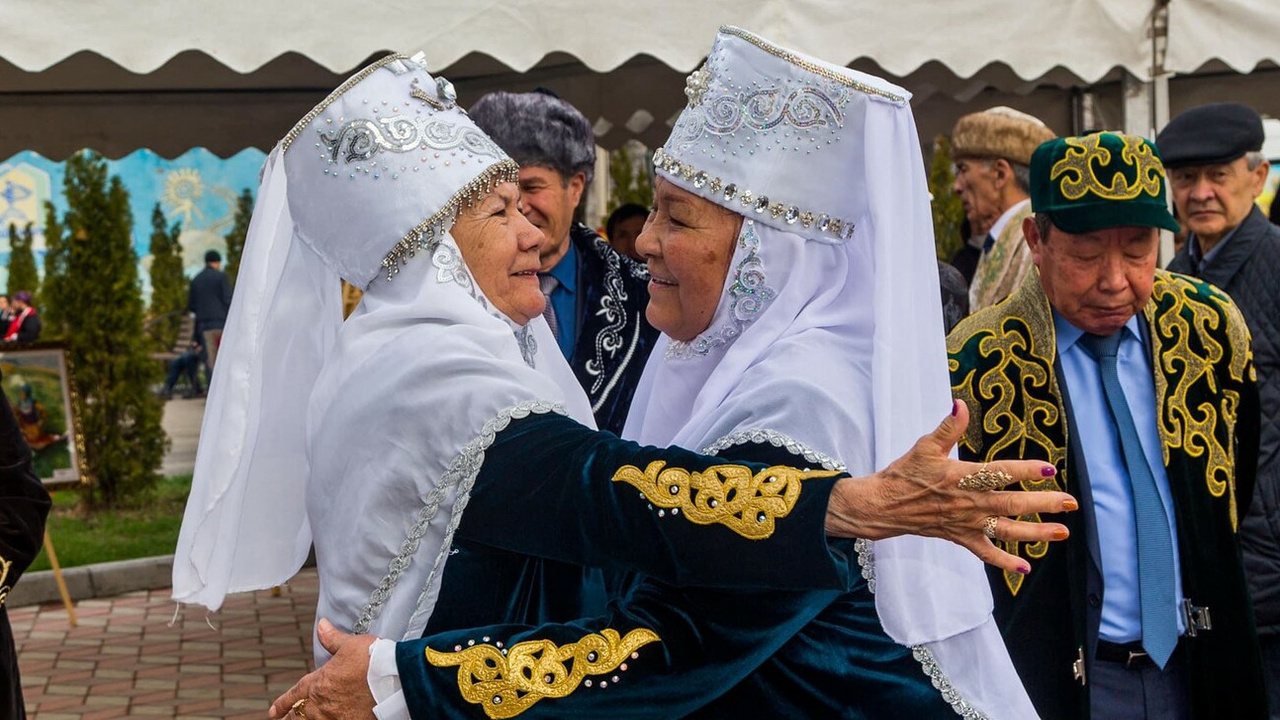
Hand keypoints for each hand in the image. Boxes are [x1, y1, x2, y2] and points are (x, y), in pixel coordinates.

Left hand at [269, 618, 377, 719]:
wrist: (393, 679)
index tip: (274, 710)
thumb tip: (322, 625)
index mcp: (318, 683)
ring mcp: (335, 717)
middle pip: (298, 716)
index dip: (283, 703)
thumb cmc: (372, 660)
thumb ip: (333, 639)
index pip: (294, 695)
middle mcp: (321, 705)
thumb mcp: (350, 645)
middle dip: (290, 718)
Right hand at [824, 400, 1076, 574]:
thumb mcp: (925, 446)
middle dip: (1044, 504)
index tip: (1049, 468)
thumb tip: (960, 404)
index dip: (1025, 470)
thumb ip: (949, 427)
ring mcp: (966, 522)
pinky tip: (1025, 566)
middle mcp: (969, 502)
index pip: (1000, 472)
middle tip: (1070, 503)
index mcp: (962, 476)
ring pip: (1006, 530)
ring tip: (1061, 532)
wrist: (883, 506)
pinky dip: (1005, 561)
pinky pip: (985, 552)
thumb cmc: (904, 473)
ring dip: (1036, 532)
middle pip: (1012, 503)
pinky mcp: (960, 537)